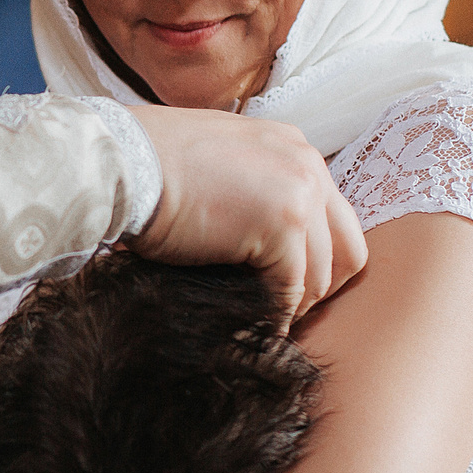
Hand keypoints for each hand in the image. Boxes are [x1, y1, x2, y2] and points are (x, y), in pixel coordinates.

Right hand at [125, 106, 367, 325]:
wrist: (125, 162)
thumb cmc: (152, 166)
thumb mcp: (222, 160)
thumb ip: (253, 185)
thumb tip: (258, 234)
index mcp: (294, 146)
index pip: (332, 215)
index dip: (316, 257)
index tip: (289, 285)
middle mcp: (308, 164)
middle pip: (348, 247)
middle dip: (323, 286)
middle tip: (288, 311)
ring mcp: (300, 194)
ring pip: (323, 274)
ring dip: (297, 305)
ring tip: (266, 321)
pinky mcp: (281, 227)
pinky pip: (292, 289)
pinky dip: (276, 315)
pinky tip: (256, 326)